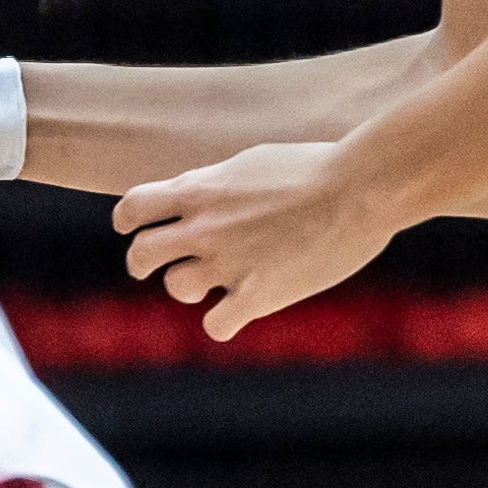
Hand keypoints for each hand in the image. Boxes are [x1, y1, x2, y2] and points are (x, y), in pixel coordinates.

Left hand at [113, 138, 398, 340]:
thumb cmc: (319, 166)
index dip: (128, 221)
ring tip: (209, 287)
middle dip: (142, 263)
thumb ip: (221, 183)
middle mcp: (204, 226)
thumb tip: (206, 193)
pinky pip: (217, 325)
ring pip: (177, 287)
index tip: (132, 229)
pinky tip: (240, 313)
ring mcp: (229, 262)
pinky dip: (224, 322)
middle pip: (142, 253)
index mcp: (202, 188)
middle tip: (153, 268)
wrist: (359, 187)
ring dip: (187, 289)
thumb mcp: (255, 162)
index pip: (134, 206)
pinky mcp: (258, 295)